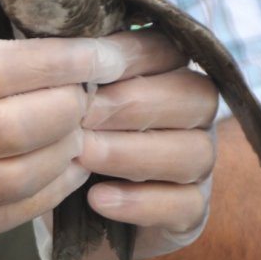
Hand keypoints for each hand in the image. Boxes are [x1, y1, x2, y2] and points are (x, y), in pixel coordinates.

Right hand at [0, 37, 139, 259]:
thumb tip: (31, 56)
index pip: (13, 67)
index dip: (69, 60)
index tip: (105, 55)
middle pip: (32, 125)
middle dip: (75, 106)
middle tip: (90, 93)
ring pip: (29, 177)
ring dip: (69, 152)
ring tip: (83, 132)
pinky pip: (7, 216)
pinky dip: (45, 193)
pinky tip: (62, 173)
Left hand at [34, 30, 217, 259]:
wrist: (69, 211)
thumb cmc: (69, 140)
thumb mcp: (68, 103)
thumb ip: (75, 74)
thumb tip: (62, 48)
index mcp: (168, 75)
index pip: (171, 52)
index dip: (133, 57)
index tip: (86, 69)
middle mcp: (194, 116)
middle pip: (196, 97)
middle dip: (134, 105)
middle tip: (83, 116)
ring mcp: (199, 164)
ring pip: (194, 152)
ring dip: (132, 153)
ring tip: (83, 156)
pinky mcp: (193, 211)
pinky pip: (184, 204)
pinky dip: (139, 202)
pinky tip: (96, 198)